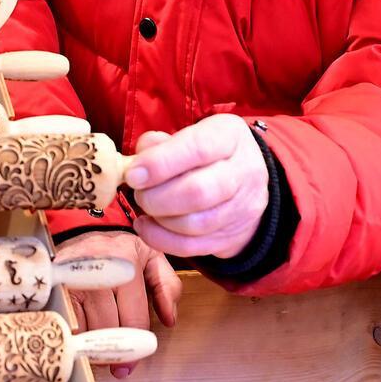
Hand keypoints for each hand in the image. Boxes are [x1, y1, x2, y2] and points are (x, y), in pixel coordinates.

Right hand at [55, 229, 178, 378]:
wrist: (82, 230)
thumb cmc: (120, 249)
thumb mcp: (152, 257)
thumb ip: (167, 286)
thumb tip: (170, 320)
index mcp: (128, 263)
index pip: (133, 319)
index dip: (134, 349)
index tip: (129, 366)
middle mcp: (100, 270)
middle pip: (108, 329)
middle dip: (112, 351)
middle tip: (113, 364)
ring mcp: (73, 277)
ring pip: (84, 330)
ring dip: (91, 347)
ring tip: (96, 348)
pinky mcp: (53, 286)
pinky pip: (63, 323)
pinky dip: (72, 336)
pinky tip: (79, 336)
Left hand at [128, 114, 269, 259]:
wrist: (248, 183)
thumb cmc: (209, 154)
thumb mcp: (190, 134)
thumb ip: (161, 144)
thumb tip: (137, 162)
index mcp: (231, 136)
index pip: (198, 148)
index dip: (161, 163)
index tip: (132, 175)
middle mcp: (244, 171)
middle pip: (198, 191)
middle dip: (157, 197)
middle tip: (139, 192)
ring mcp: (242, 208)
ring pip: (195, 223)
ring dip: (160, 219)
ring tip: (146, 207)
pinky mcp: (232, 236)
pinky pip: (192, 247)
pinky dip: (162, 240)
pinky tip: (147, 227)